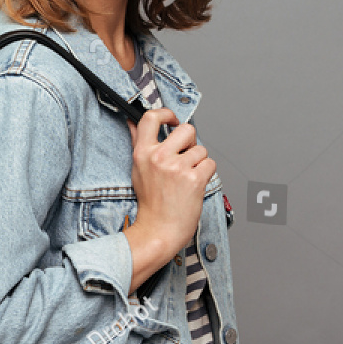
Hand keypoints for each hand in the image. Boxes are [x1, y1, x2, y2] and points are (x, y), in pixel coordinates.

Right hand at [125, 108, 213, 261]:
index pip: (151, 118)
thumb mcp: (138, 169)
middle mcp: (159, 157)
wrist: (159, 229)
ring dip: (199, 163)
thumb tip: (133, 121)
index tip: (173, 120)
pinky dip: (207, 174)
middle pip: (187, 129)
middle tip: (185, 157)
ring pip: (201, 150)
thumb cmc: (150, 202)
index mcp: (143, 153)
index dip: (166, 113)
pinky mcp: (194, 179)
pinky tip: (194, 186)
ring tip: (187, 178)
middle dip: (191, 142)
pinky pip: (210, 164)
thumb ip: (139, 142)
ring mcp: (177, 168)